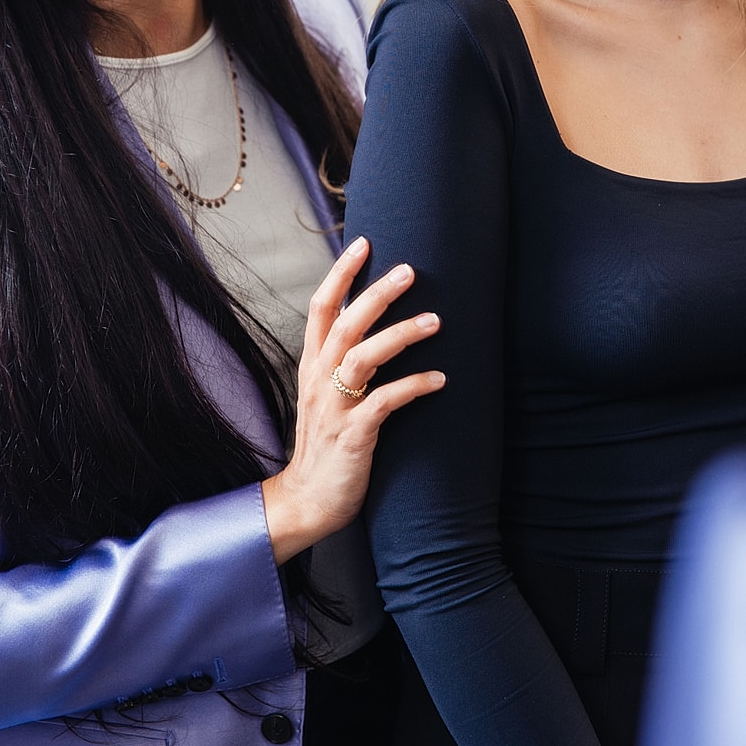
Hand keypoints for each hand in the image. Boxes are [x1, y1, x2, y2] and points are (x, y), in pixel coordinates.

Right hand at [261, 236, 443, 564]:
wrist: (306, 502)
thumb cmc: (326, 447)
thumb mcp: (328, 397)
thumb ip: (346, 365)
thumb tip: (378, 333)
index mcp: (312, 367)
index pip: (320, 309)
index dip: (340, 274)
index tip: (363, 244)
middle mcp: (319, 381)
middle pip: (344, 324)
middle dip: (376, 293)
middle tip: (409, 270)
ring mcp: (334, 408)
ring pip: (362, 356)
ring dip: (400, 335)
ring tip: (435, 321)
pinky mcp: (353, 435)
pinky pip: (384, 402)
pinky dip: (413, 386)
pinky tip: (440, 381)